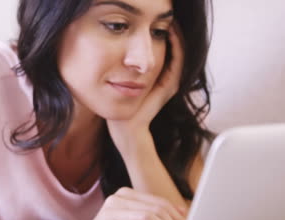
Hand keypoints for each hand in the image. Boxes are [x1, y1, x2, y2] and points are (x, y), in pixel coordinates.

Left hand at [106, 23, 184, 150]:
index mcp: (156, 75)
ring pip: (180, 52)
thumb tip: (115, 50)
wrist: (125, 128)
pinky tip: (169, 32)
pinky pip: (177, 61)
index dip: (161, 31)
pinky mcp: (169, 87)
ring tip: (171, 19)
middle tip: (169, 15)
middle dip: (172, 30)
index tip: (156, 19)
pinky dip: (176, 46)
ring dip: (176, 34)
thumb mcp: (119, 82)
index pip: (164, 48)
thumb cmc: (119, 106)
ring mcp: (169, 82)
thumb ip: (121, 68)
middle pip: (175, 48)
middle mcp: (166, 78)